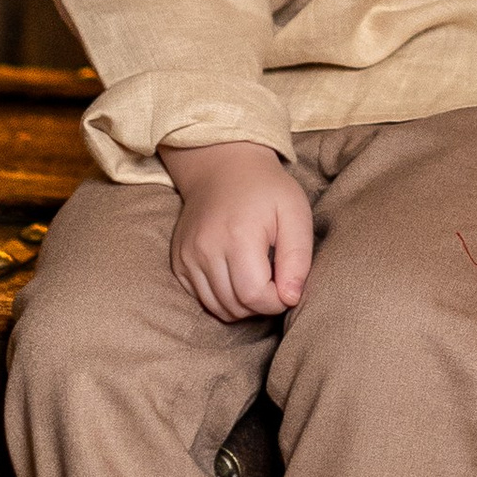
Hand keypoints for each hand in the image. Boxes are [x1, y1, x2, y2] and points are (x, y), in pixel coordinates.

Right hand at [160, 140, 311, 321]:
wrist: (223, 168)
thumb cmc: (266, 190)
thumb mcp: (295, 214)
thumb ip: (297, 258)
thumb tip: (291, 298)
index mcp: (237, 236)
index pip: (255, 296)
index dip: (278, 299)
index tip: (287, 282)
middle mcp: (205, 249)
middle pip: (236, 306)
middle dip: (261, 304)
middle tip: (275, 279)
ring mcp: (187, 257)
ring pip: (217, 308)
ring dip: (242, 304)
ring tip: (258, 278)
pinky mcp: (179, 262)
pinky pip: (202, 299)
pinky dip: (222, 298)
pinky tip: (236, 275)